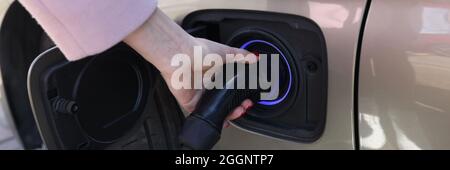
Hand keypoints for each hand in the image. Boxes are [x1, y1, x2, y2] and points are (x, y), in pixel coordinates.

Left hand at [125, 8, 256, 126]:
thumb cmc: (198, 51)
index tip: (248, 96)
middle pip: (224, 99)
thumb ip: (241, 55)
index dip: (240, 93)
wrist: (182, 57)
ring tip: (239, 111)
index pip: (230, 86)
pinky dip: (214, 119)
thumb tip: (254, 57)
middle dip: (237, 105)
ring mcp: (199, 94)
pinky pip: (204, 115)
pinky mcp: (191, 103)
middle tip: (246, 105)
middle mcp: (206, 84)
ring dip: (229, 113)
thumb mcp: (226, 51)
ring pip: (216, 109)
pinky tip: (224, 119)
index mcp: (214, 72)